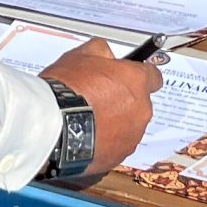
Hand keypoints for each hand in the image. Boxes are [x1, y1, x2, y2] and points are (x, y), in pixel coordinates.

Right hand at [38, 38, 162, 175]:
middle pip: (139, 102)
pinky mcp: (119, 155)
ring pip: (128, 125)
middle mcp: (141, 110)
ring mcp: (132, 135)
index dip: (138, 75)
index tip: (127, 76)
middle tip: (98, 98)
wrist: (54, 125)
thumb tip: (107, 54)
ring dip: (115, 122)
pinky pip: (116, 145)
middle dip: (123, 100)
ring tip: (88, 119)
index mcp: (137, 81)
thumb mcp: (82, 54)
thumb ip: (102, 51)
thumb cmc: (69, 89)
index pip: (153, 76)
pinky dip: (105, 140)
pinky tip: (86, 135)